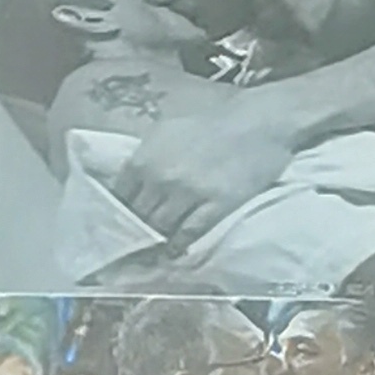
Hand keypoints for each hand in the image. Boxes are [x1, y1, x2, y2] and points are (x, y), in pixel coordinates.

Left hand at [107, 88, 300, 239]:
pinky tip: (177, 250)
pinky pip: (190, 232)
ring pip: (161, 227)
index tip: (117, 226)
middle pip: (137, 216)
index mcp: (145, 157)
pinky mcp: (216, 204)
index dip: (116, 215)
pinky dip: (180, 245)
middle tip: (132, 247)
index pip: (119, 197)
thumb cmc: (212, 123)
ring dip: (156, 241)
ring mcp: (189, 192)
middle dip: (134, 232)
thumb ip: (145, 158)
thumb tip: (127, 186)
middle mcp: (161, 176)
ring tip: (153, 252)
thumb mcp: (167, 132)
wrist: (257, 121)